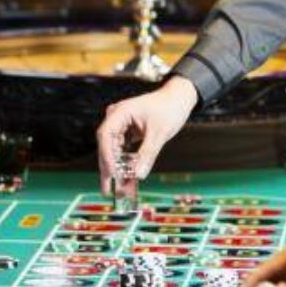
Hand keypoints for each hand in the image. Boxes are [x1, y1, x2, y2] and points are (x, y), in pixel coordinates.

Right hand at [95, 75, 197, 192]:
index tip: (112, 174)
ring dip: (117, 169)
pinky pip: (123, 150)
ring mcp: (121, 125)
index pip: (106, 136)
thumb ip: (148, 154)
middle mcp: (116, 119)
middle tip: (108, 189)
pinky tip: (127, 178)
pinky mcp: (127, 132)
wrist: (180, 97)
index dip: (107, 156)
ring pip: (114, 151)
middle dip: (109, 168)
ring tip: (118, 188)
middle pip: (106, 146)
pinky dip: (126, 163)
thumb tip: (139, 175)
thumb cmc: (170, 108)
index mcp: (119, 113)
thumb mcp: (159, 133)